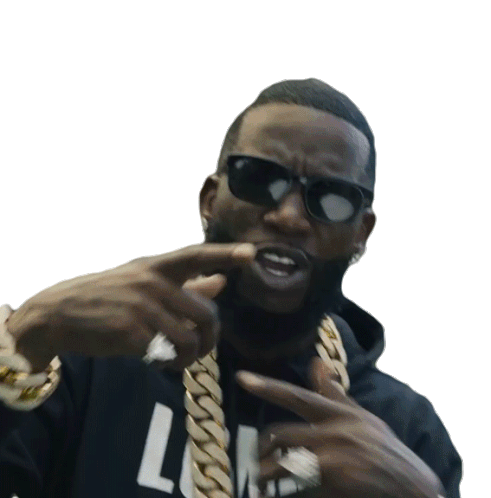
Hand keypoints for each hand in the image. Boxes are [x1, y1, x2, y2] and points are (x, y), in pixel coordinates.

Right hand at [7, 243, 255, 371]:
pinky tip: (162, 363)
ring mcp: (141, 307)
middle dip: (212, 337)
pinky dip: (172, 364)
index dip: (225, 254)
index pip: (196, 256)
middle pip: (205, 313)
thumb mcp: (144, 282)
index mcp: (156, 266)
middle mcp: (152, 283)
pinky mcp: (130, 333)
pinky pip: (168, 354)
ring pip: (190, 338)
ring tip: (180, 359)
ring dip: (192, 356)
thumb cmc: (108, 296)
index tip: (252, 253)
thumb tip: (221, 282)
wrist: (59, 314)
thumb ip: (187, 283)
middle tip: (204, 348)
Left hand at [236, 358, 443, 497]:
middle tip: (255, 463)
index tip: (241, 378)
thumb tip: (316, 362)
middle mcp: (336, 433)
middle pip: (281, 434)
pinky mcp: (338, 487)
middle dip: (261, 450)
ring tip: (261, 485)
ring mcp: (337, 462)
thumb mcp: (363, 418)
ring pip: (284, 465)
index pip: (298, 396)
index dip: (268, 387)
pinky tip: (279, 497)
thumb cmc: (385, 452)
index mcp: (340, 414)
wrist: (416, 491)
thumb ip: (334, 393)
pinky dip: (284, 496)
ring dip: (267, 477)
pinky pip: (299, 491)